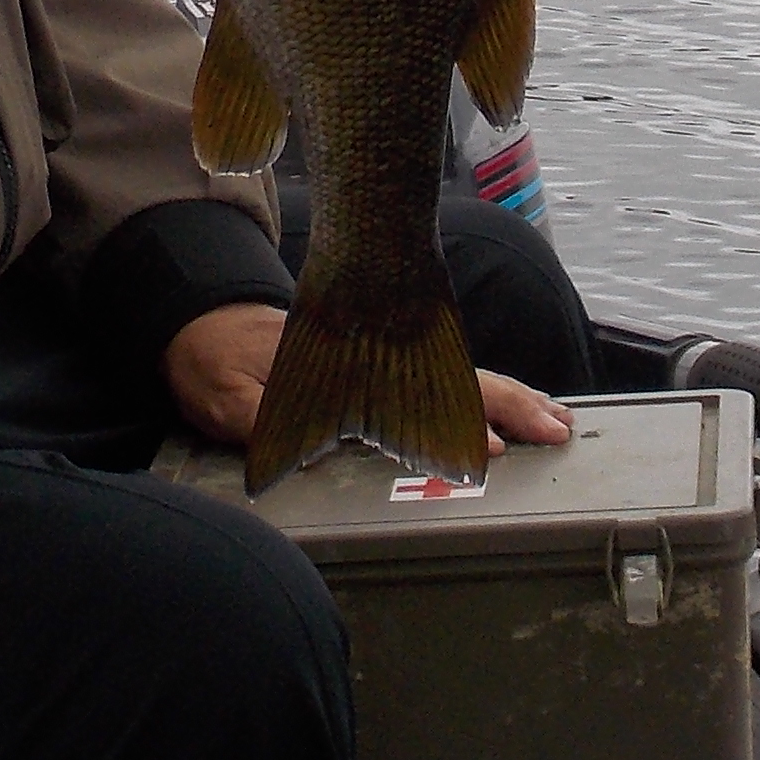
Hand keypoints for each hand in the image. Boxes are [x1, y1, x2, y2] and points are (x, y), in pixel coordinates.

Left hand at [162, 302, 574, 456]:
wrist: (204, 314)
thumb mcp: (224, 385)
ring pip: (460, 375)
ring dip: (510, 399)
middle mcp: (373, 354)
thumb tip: (295, 445)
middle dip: (510, 404)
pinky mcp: (377, 366)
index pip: (413, 390)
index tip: (491, 446)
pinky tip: (507, 414)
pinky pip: (442, 379)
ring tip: (554, 421)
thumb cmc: (217, 353)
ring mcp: (380, 358)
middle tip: (556, 430)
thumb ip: (254, 414)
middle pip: (457, 377)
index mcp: (346, 357)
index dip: (457, 418)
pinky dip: (483, 396)